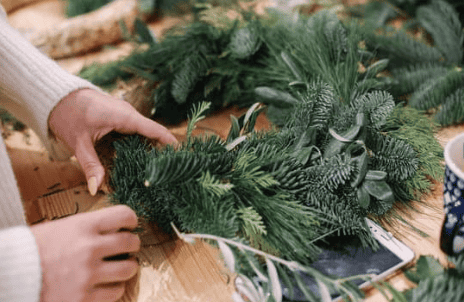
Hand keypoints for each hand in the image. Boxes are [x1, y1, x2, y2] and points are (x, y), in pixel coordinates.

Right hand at [31, 205, 140, 301]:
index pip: (124, 214)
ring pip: (129, 268)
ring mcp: (87, 274)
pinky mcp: (84, 298)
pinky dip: (115, 288)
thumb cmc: (34, 249)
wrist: (11, 276)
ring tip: (119, 266)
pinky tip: (106, 284)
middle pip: (131, 242)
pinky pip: (116, 292)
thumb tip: (116, 227)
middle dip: (132, 244)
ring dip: (127, 267)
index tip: (129, 225)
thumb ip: (89, 227)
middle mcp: (89, 248)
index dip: (131, 220)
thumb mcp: (62, 228)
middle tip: (128, 247)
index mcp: (82, 226)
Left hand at [49, 88, 176, 194]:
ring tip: (155, 171)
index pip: (154, 130)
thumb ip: (90, 165)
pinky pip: (133, 133)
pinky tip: (136, 162)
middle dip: (159, 152)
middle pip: (151, 134)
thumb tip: (96, 188)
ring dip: (147, 150)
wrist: (57, 95)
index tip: (182, 156)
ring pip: (142, 135)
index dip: (169, 143)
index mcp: (125, 116)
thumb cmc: (68, 114)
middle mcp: (129, 115)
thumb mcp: (79, 142)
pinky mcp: (119, 119)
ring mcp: (124, 116)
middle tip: (167, 172)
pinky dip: (136, 146)